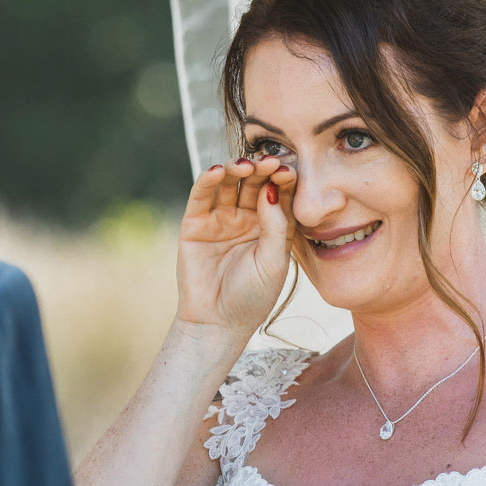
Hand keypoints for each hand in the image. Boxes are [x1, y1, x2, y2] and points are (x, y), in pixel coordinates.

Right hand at [175, 157, 296, 339]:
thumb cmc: (252, 297)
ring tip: (245, 166)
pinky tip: (218, 171)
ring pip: (228, 184)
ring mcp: (220, 218)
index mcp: (270, 226)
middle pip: (254, 183)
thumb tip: (271, 189)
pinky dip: (207, 179)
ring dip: (236, 170)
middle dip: (261, 170)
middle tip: (269, 162)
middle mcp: (245, 217)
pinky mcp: (195, 223)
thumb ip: (276, 225)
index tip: (290, 170)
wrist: (218, 323)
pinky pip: (201, 195)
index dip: (283, 179)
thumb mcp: (273, 261)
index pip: (278, 193)